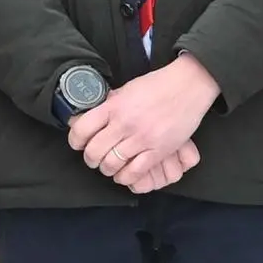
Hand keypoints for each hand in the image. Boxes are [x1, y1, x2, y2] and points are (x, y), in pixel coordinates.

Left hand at [65, 55, 220, 193]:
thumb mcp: (126, 90)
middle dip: (90, 159)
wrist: (188, 86)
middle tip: (93, 159)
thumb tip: (90, 113)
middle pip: (94, 151)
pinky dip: (126, 177)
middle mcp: (124, 123)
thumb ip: (109, 104)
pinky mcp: (158, 150)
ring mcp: (141, 138)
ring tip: (109, 167)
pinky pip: (135, 171)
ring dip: (107, 169)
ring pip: (112, 164)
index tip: (78, 144)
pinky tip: (124, 174)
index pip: (82, 129)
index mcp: (113, 106)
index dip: (75, 141)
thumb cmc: (157, 86)